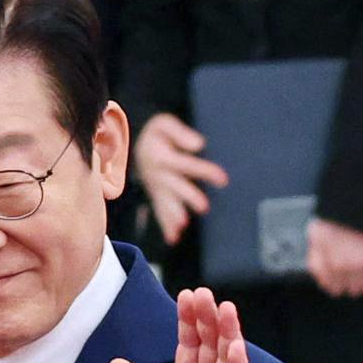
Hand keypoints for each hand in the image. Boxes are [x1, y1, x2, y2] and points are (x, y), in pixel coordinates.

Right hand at [133, 111, 225, 245]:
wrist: (139, 144)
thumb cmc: (158, 134)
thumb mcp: (163, 124)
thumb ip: (179, 132)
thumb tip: (198, 144)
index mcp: (160, 155)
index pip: (184, 163)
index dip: (203, 170)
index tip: (223, 179)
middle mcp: (156, 173)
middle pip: (173, 185)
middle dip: (188, 196)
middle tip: (204, 207)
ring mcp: (155, 187)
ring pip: (164, 201)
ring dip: (172, 213)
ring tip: (183, 223)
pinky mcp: (156, 196)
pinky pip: (159, 211)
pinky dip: (165, 225)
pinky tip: (174, 238)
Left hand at [305, 217, 362, 298]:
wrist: (362, 194)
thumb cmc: (338, 213)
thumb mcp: (317, 233)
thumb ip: (316, 256)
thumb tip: (320, 273)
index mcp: (334, 264)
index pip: (334, 288)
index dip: (335, 282)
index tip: (337, 279)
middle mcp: (354, 268)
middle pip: (353, 289)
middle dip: (351, 281)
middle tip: (351, 270)